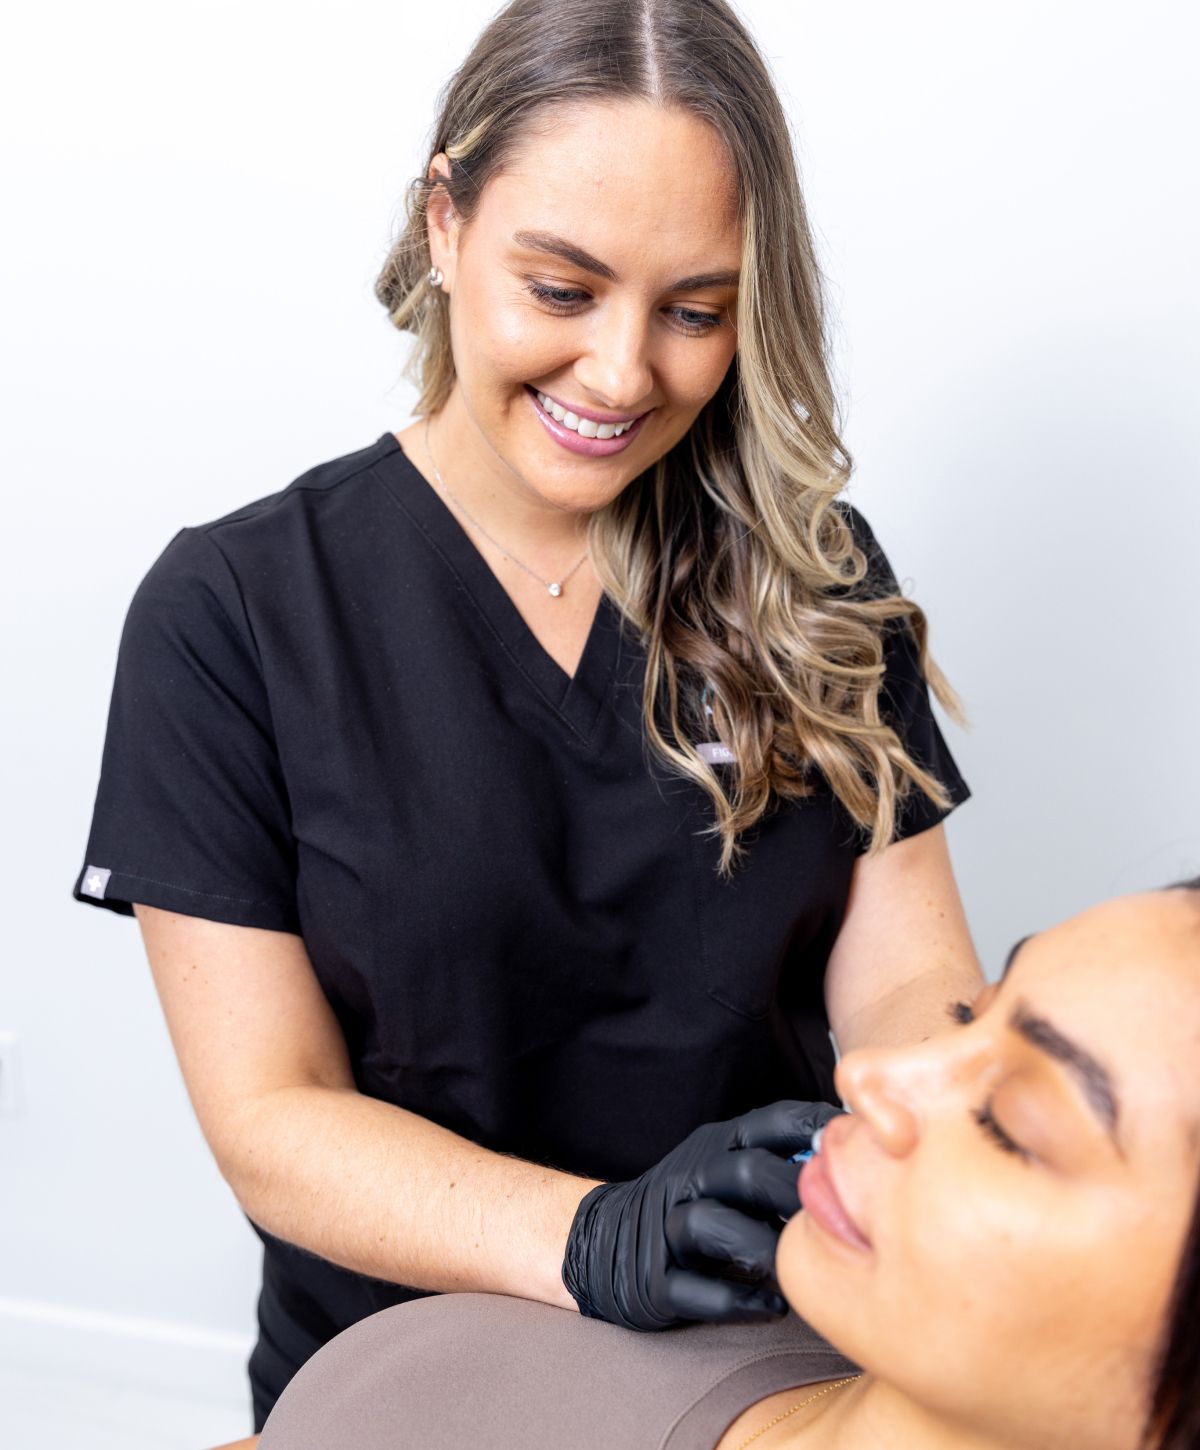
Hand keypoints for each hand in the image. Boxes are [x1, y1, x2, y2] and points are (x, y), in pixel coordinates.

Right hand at [561, 1099, 837, 1330]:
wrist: (608, 1243)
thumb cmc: (696, 1204)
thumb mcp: (728, 1164)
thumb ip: (782, 1158)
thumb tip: (864, 1153)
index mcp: (719, 1144)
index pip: (772, 1122)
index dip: (818, 1130)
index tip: (861, 1149)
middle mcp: (693, 1176)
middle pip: (747, 1171)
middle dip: (795, 1195)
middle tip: (834, 1223)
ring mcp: (669, 1226)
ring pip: (712, 1225)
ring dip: (762, 1250)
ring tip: (795, 1272)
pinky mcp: (654, 1279)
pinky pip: (694, 1288)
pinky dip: (736, 1301)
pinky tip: (770, 1308)